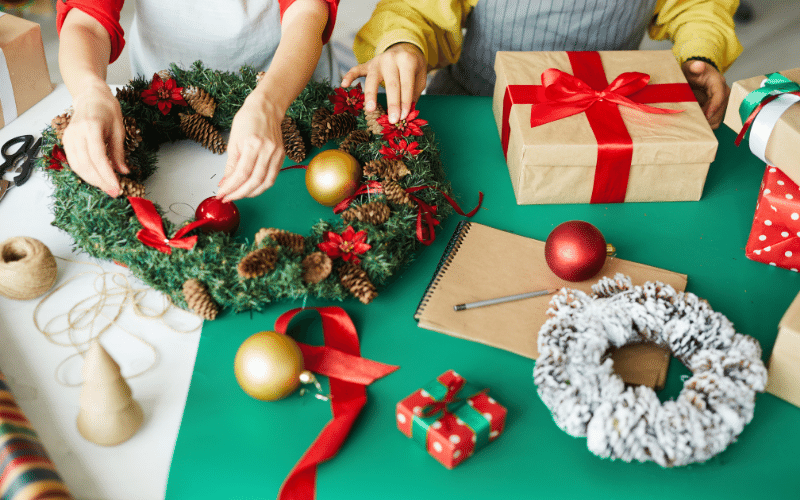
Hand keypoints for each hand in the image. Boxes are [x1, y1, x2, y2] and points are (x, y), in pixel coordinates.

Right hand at [61, 82, 127, 196]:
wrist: (91, 96)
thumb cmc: (107, 109)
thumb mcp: (119, 129)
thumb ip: (119, 152)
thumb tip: (123, 172)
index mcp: (91, 127)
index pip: (98, 157)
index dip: (107, 175)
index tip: (116, 187)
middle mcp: (76, 132)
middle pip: (86, 164)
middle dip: (100, 181)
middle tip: (113, 192)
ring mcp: (68, 136)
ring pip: (77, 165)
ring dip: (91, 179)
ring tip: (106, 187)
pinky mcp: (66, 140)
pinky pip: (73, 161)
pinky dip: (84, 172)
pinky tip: (96, 178)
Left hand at [217, 93, 283, 201]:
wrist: (266, 108)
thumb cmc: (248, 119)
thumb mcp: (233, 140)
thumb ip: (231, 165)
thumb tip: (226, 183)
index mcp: (253, 144)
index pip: (242, 174)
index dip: (231, 188)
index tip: (222, 194)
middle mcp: (267, 150)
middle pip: (254, 181)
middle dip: (240, 193)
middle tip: (229, 198)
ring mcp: (277, 154)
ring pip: (266, 183)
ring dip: (252, 193)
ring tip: (239, 195)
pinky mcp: (282, 157)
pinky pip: (272, 177)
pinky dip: (261, 186)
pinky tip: (252, 187)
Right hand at [341, 42, 426, 123]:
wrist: (405, 48)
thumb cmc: (413, 67)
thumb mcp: (420, 77)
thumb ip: (414, 94)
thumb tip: (406, 114)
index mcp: (407, 61)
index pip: (406, 84)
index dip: (405, 102)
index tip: (404, 117)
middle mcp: (391, 59)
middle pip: (391, 84)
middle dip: (392, 103)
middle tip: (392, 120)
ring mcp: (377, 61)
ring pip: (373, 79)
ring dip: (371, 95)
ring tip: (370, 109)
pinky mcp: (367, 64)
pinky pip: (356, 69)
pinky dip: (349, 76)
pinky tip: (344, 85)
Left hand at [682, 59, 729, 128]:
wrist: (694, 76)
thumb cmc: (691, 72)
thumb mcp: (689, 68)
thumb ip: (693, 67)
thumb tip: (699, 65)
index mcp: (717, 81)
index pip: (720, 95)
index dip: (713, 107)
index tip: (706, 116)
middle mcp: (723, 91)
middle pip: (720, 109)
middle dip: (708, 117)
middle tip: (694, 121)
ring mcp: (722, 101)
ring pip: (718, 117)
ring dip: (706, 122)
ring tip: (693, 121)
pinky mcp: (719, 108)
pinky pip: (715, 121)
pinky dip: (706, 124)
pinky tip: (697, 122)